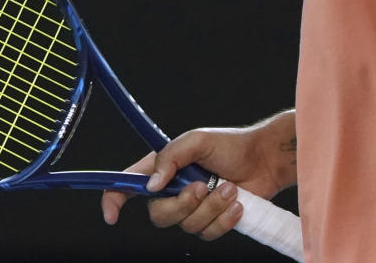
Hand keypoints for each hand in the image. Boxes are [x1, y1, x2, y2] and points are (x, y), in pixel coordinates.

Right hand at [100, 119, 293, 242]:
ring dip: (211, 208)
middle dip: (182, 205)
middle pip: (158, 215)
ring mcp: (193, 209)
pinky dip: (224, 220)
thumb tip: (152, 185)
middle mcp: (173, 190)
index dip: (114, 199)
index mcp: (163, 167)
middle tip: (202, 186)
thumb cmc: (231, 145)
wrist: (264, 161)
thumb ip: (170, 158)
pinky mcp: (211, 222)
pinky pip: (208, 234)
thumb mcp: (197, 141)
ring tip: (229, 189)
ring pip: (187, 226)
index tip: (111, 216)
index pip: (129, 184)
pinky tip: (236, 204)